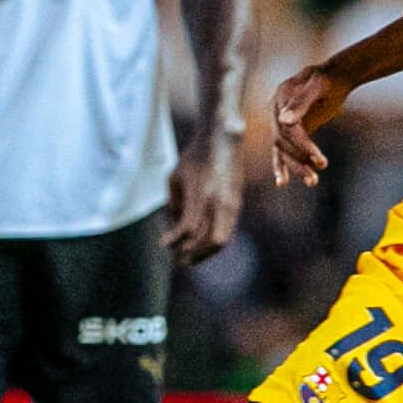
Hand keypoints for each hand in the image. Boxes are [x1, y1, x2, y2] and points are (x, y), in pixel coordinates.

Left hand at [165, 139, 242, 263]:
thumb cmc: (194, 157)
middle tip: (179, 261)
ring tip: (190, 257)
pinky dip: (213, 240)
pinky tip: (201, 243)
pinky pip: (227, 230)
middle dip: (194, 254)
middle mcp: (220, 202)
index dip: (175, 241)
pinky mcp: (237, 204)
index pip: (188, 228)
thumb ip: (174, 205)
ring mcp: (232, 204)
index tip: (165, 245)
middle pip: (210, 240)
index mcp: (201, 194)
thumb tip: (173, 229)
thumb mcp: (175, 178)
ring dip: (205, 251)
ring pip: (222, 239)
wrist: (222, 140)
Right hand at [270, 65, 351, 186]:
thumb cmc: (330, 79)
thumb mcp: (319, 85)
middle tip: (320, 170)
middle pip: (282, 142)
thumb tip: (283, 121)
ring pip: (282, 150)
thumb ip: (301, 102)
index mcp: (281, 97)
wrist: (334, 78)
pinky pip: (281, 151)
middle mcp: (276, 110)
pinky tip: (282, 183)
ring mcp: (280, 121)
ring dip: (296, 166)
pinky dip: (281, 166)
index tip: (320, 159)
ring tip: (313, 182)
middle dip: (300, 159)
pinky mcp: (289, 131)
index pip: (287, 128)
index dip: (302, 145)